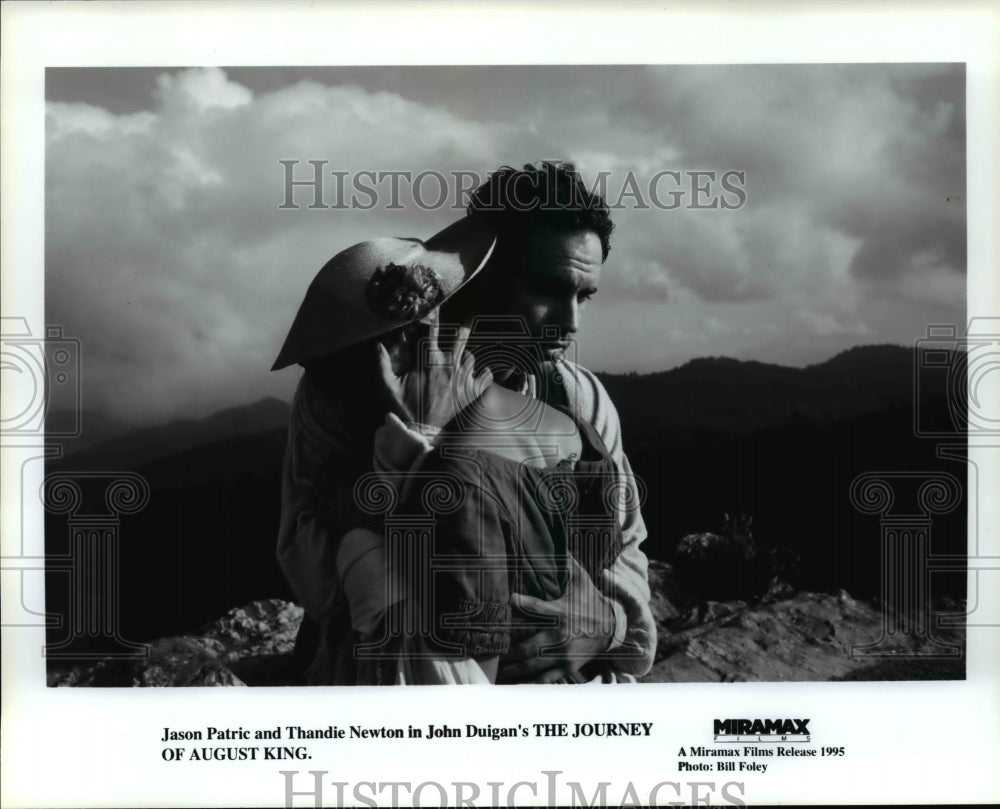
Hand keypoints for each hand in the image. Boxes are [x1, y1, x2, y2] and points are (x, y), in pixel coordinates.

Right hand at [376, 322, 491, 428]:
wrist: (423, 434)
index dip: (433, 321)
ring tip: (461, 364)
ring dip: (466, 359)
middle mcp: (449, 365)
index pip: (433, 331)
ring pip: (471, 357)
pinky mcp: (474, 392)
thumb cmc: (405, 410)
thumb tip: (377, 345)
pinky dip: (483, 375)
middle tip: (461, 330)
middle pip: (461, 337)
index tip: (435, 315)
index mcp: (429, 361)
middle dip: (461, 332)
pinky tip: (479, 377)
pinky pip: (486, 376)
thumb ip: (381, 364)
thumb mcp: (387, 387)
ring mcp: (464, 378)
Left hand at [499, 557, 615, 683]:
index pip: (535, 607)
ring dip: (512, 669)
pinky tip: (511, 682)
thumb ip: (566, 563)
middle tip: (487, 649)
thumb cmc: (589, 600)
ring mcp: (563, 655)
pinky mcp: (566, 668)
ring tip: (494, 670)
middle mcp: (561, 636)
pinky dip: (527, 682)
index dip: (518, 603)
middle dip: (507, 650)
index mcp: (561, 612)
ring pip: (532, 666)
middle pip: (527, 646)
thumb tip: (556, 540)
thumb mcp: (581, 579)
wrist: (612, 628)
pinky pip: (543, 678)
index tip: (504, 599)